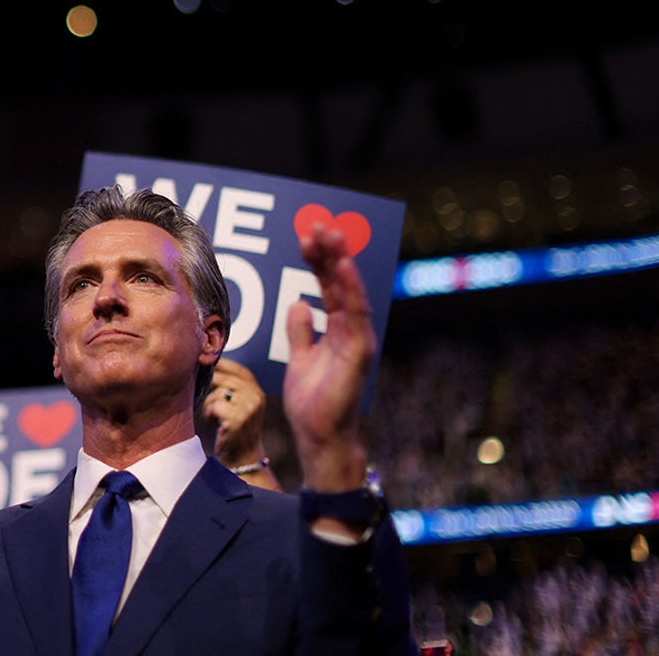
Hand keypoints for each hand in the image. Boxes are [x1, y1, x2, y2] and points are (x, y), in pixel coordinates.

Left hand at [201, 358, 268, 468]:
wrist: (243, 458)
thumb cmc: (235, 430)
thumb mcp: (240, 405)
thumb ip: (232, 386)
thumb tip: (209, 362)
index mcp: (257, 391)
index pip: (237, 368)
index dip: (220, 365)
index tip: (205, 365)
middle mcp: (256, 396)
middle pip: (224, 377)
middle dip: (210, 386)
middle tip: (206, 398)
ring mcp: (248, 407)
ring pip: (217, 392)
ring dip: (209, 404)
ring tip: (213, 417)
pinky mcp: (237, 418)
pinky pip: (214, 405)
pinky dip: (208, 414)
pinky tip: (212, 423)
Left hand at [282, 224, 373, 493]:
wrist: (320, 434)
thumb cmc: (313, 401)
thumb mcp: (300, 358)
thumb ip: (301, 332)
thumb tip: (298, 305)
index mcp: (338, 329)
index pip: (328, 286)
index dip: (319, 260)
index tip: (307, 235)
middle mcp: (351, 329)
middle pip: (341, 283)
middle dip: (330, 252)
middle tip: (318, 224)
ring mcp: (358, 338)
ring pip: (350, 291)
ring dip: (340, 261)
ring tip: (330, 235)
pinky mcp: (359, 350)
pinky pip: (356, 313)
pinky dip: (351, 288)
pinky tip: (342, 266)